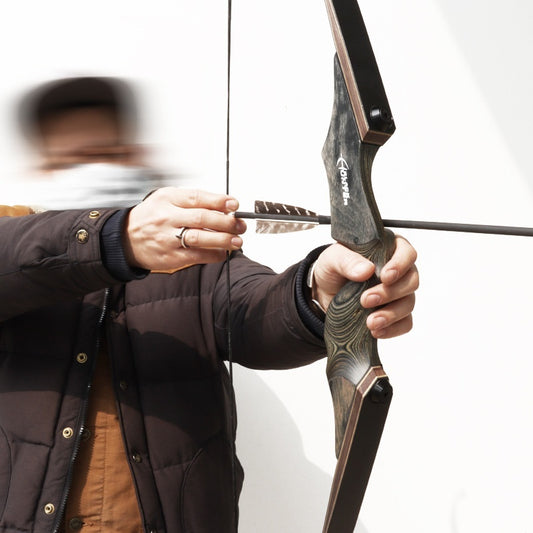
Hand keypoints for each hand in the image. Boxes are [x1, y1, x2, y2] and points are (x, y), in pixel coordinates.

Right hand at [124, 187, 245, 270]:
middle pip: (202, 218)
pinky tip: (222, 253)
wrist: (125, 240)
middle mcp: (167, 218)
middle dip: (226, 222)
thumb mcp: (166, 200)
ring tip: (236, 241)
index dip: (218, 201)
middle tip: (240, 225)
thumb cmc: (151, 218)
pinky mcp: (170, 257)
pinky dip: (213, 255)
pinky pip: (196, 256)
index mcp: (167, 199)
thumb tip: (223, 206)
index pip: (196, 198)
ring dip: (223, 240)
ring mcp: (168, 239)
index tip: (234, 204)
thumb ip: (192, 201)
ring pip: (200, 239)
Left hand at [311, 236, 418, 338]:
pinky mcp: (395, 314)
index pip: (407, 253)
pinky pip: (404, 323)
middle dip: (390, 293)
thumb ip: (347, 261)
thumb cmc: (334, 268)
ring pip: (409, 303)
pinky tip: (376, 330)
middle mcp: (399, 271)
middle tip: (366, 300)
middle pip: (411, 281)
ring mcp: (399, 293)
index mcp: (389, 249)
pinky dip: (392, 329)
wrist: (324, 292)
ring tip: (370, 322)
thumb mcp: (333, 259)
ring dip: (391, 314)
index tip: (385, 277)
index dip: (400, 265)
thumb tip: (367, 270)